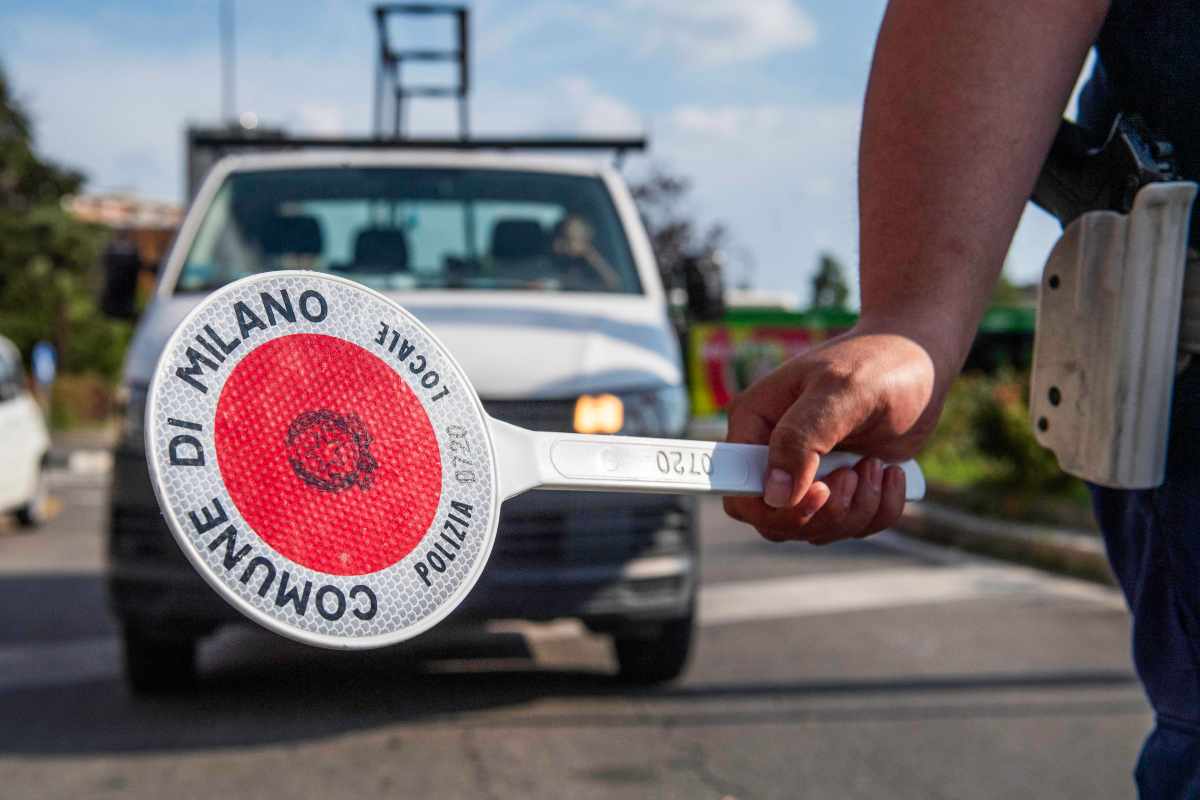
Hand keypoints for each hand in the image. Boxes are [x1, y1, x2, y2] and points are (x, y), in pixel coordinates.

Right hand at [723, 322, 950, 543]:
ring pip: (813, 530)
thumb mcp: (840, 391)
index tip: (820, 491)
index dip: (769, 506)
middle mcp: (773, 453)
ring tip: (877, 464)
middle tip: (854, 475)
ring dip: (855, 509)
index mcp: (756, 422)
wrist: (920, 361)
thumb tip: (775, 492)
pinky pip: (849, 528)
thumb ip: (803, 437)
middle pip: (772, 520)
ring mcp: (806, 476)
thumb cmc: (877, 363)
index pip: (734, 486)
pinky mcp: (839, 489)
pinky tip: (890, 473)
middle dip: (822, 512)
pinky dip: (878, 511)